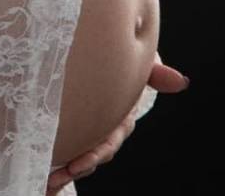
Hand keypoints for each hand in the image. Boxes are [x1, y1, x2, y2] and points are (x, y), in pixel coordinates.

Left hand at [44, 53, 189, 192]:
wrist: (104, 44)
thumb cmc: (125, 56)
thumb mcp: (140, 61)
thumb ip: (155, 72)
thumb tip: (181, 81)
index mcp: (120, 114)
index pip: (110, 138)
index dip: (96, 152)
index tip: (79, 163)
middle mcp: (105, 123)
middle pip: (94, 152)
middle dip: (78, 165)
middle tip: (60, 173)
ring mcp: (88, 124)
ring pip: (80, 153)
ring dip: (66, 169)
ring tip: (49, 179)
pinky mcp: (72, 123)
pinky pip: (66, 146)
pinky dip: (57, 163)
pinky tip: (44, 176)